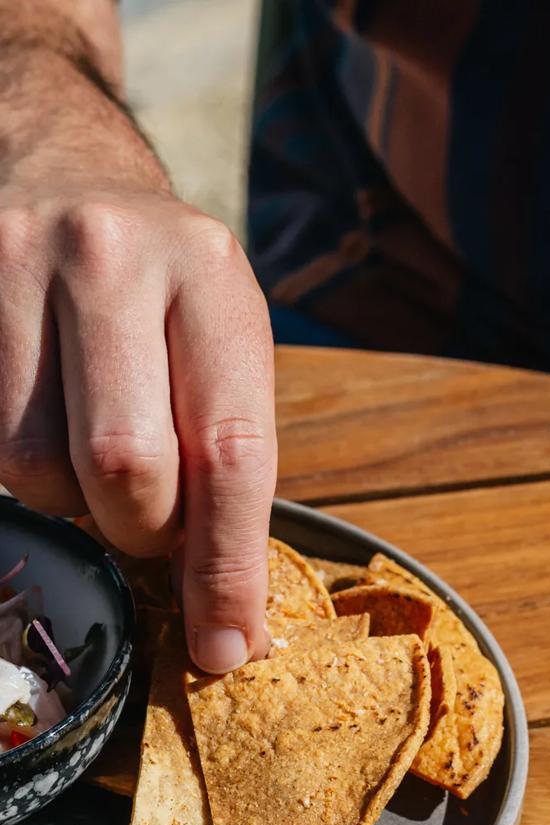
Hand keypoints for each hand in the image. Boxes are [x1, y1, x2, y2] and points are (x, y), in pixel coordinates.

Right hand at [0, 181, 275, 670]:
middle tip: (150, 524)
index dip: (228, 565)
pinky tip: (45, 427)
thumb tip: (231, 616)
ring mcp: (13, 258)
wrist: (58, 159)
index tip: (229, 643)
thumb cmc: (162, 285)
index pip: (231, 452)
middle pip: (124, 466)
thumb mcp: (222, 342)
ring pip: (35, 464)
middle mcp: (113, 256)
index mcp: (211, 278)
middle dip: (142, 531)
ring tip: (93, 456)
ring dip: (70, 501)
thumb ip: (230, 458)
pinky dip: (21, 465)